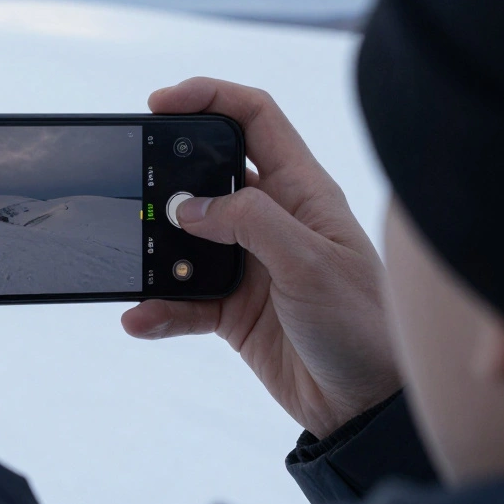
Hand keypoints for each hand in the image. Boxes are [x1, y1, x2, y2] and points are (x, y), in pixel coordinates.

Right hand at [122, 77, 399, 437]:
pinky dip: (159, 309)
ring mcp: (248, 263)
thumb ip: (249, 222)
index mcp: (301, 190)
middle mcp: (272, 219)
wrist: (369, 407)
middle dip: (166, 177)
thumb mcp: (311, 263)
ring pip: (185, 239)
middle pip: (206, 174)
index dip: (208, 97)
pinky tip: (141, 319)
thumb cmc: (363, 325)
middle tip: (134, 187)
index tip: (159, 103)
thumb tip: (187, 206)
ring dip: (158, 253)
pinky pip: (182, 299)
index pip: (254, 118)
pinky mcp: (232, 308)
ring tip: (138, 264)